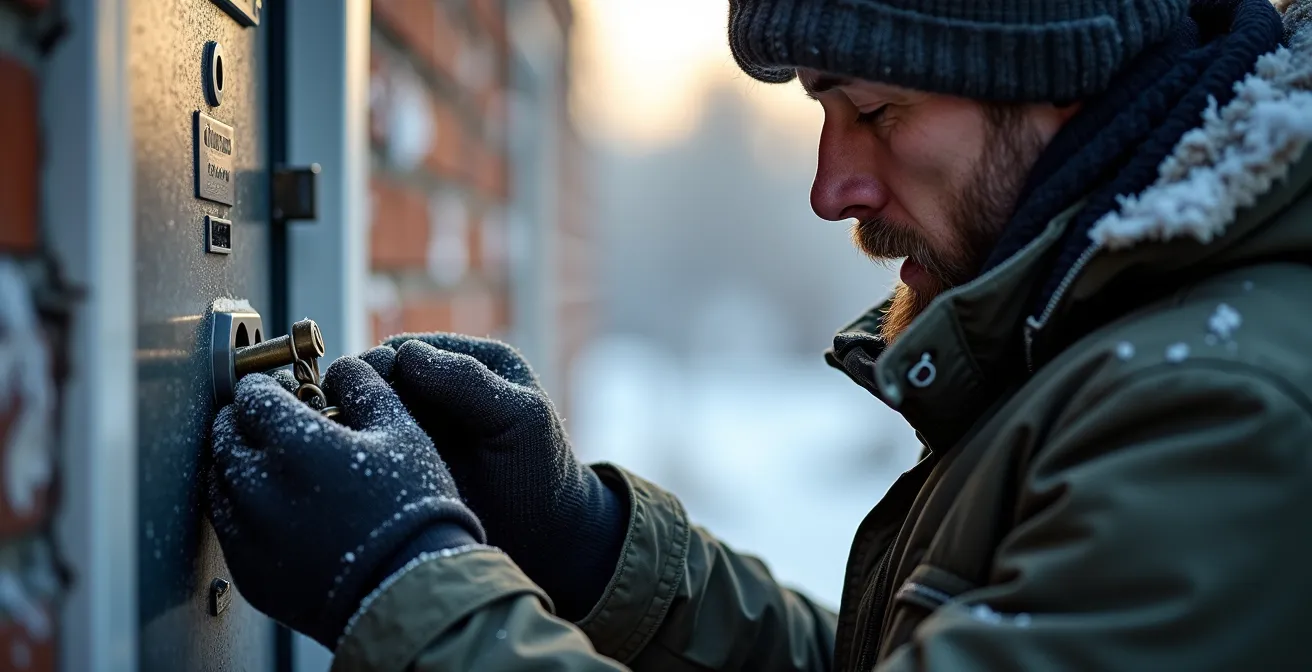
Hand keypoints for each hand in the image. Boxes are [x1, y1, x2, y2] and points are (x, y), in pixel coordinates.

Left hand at [207, 357, 484, 648]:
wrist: (411, 591)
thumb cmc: (412, 512)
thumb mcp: (403, 433)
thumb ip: (366, 390)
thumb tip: (346, 369)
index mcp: (295, 443)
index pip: (252, 396)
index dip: (267, 386)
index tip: (281, 389)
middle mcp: (259, 487)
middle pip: (224, 434)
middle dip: (245, 420)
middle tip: (272, 421)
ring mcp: (249, 534)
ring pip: (219, 481)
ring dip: (238, 464)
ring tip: (272, 465)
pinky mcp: (250, 573)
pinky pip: (228, 528)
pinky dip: (242, 509)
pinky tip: (275, 508)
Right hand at [363, 334, 624, 620]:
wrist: (547, 542)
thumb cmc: (542, 477)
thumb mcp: (520, 418)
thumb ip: (469, 381)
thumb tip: (404, 356)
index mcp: (472, 364)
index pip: (406, 351)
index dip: (379, 368)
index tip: (364, 395)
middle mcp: (440, 392)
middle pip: (377, 380)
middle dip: (356, 399)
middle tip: (344, 427)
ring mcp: (419, 429)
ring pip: (365, 415)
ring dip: (351, 428)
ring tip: (345, 450)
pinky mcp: (405, 464)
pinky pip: (367, 450)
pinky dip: (355, 455)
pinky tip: (351, 472)